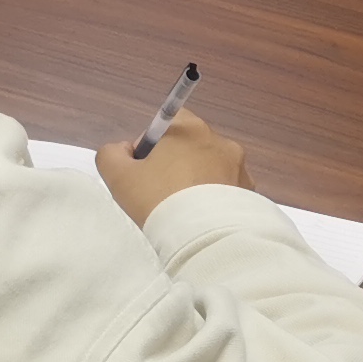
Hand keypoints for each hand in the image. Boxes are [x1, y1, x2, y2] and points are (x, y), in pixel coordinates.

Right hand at [94, 109, 248, 219]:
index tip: (144, 169)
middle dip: (175, 164)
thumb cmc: (159, 200)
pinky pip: (227, 191)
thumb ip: (112, 153)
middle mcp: (221, 142)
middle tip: (158, 193)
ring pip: (211, 169)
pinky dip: (214, 199)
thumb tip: (124, 151)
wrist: (205, 240)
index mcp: (190, 129)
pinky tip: (201, 219)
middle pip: (191, 146)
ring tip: (183, 210)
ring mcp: (240, 169)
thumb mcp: (117, 175)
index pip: (169, 121)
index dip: (152, 142)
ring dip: (198, 181)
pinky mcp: (251, 194)